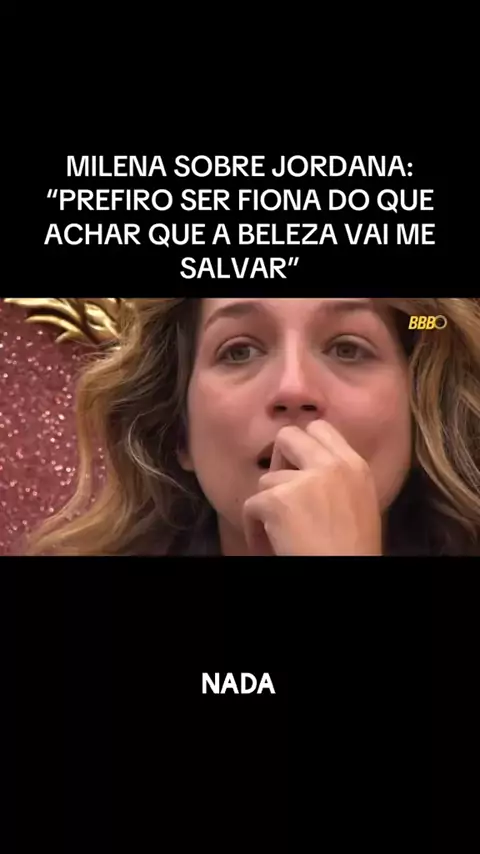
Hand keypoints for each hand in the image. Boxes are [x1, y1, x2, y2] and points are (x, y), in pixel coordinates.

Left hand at [242, 420, 382, 555]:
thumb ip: (338, 478)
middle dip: (278, 460)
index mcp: (355, 466)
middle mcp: (331, 465)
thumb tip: (306, 467)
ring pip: (267, 479)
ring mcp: (305, 481)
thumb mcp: (359, 503)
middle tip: (281, 488)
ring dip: (268, 505)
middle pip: (288, 436)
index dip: (303, 444)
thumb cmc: (352, 551)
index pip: (320, 428)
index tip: (297, 466)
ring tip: (280, 531)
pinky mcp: (278, 501)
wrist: (345, 573)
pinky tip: (268, 545)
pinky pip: (251, 505)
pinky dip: (254, 529)